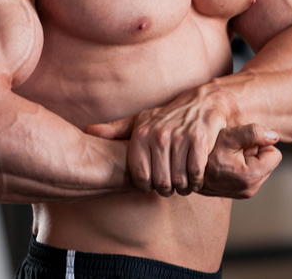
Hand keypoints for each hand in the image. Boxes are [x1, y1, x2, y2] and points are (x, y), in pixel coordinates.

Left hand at [86, 86, 236, 196]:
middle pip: (161, 181)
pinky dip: (197, 180)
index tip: (154, 185)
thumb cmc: (167, 116)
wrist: (203, 102)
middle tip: (172, 188)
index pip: (141, 176)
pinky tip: (197, 178)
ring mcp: (179, 137)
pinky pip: (195, 172)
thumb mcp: (139, 121)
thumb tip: (88, 131)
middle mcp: (158, 134)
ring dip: (184, 187)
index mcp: (141, 133)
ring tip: (185, 185)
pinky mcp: (200, 139)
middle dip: (167, 190)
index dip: (148, 187)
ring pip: (179, 179)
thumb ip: (114, 130)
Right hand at [200, 124, 280, 198]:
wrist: (189, 169)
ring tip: (230, 159)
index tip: (242, 145)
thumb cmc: (207, 151)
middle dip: (255, 154)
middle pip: (269, 162)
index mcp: (250, 176)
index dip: (260, 145)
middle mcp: (250, 189)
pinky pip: (253, 175)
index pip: (275, 155)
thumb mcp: (228, 137)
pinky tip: (229, 165)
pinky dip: (245, 168)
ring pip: (262, 168)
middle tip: (234, 152)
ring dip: (250, 160)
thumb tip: (274, 136)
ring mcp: (245, 193)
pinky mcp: (242, 193)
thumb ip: (253, 133)